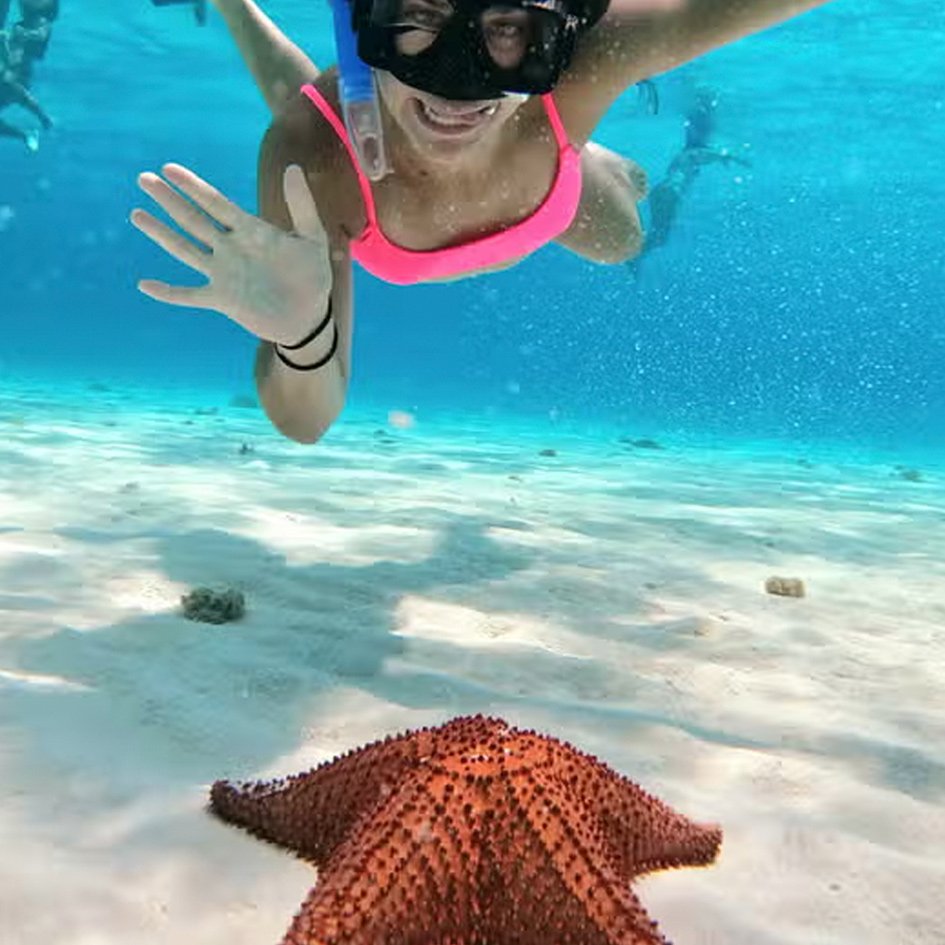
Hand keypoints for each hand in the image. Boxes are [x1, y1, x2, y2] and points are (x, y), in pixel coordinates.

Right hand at [131, 163, 332, 345]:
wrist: (310, 318)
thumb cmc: (312, 277)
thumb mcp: (312, 239)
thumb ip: (302, 206)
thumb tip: (292, 167)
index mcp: (250, 231)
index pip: (216, 203)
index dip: (193, 186)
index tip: (169, 168)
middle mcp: (230, 249)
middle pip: (193, 220)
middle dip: (169, 200)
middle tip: (144, 178)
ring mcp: (223, 274)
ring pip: (185, 250)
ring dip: (161, 233)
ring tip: (136, 214)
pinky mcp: (222, 300)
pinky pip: (189, 295)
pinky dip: (168, 292)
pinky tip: (144, 285)